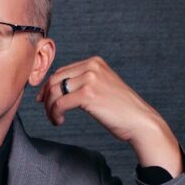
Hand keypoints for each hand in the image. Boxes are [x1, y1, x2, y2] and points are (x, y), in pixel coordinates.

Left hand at [35, 55, 182, 173]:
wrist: (139, 121)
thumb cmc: (121, 109)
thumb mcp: (102, 87)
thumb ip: (83, 83)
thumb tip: (57, 88)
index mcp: (95, 62)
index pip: (62, 71)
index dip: (49, 87)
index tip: (45, 101)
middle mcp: (92, 66)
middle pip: (55, 79)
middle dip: (46, 97)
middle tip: (47, 112)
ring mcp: (90, 78)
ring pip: (55, 91)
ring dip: (50, 108)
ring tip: (55, 119)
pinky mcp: (88, 94)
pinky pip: (60, 103)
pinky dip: (55, 114)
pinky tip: (59, 122)